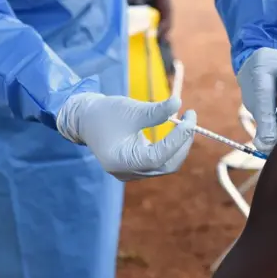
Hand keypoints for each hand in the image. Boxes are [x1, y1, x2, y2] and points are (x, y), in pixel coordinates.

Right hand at [56, 93, 195, 180]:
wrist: (86, 120)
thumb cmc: (105, 113)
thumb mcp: (131, 110)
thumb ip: (155, 111)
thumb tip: (178, 103)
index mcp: (123, 161)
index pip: (159, 156)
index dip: (178, 139)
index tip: (190, 119)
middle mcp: (128, 172)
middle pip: (167, 165)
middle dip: (183, 143)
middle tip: (191, 119)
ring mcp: (133, 173)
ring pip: (166, 165)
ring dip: (179, 145)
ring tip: (185, 122)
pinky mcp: (137, 168)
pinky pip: (161, 162)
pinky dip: (171, 147)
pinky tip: (177, 130)